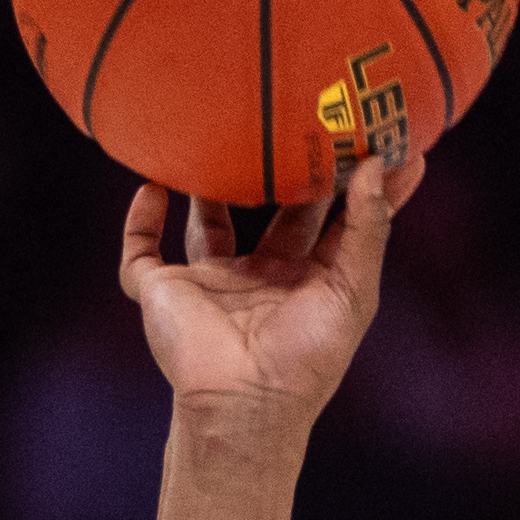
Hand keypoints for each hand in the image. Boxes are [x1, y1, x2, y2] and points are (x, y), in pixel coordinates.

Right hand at [117, 152, 417, 423]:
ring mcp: (209, 282)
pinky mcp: (164, 291)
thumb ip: (368, 228)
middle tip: (297, 116)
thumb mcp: (354, 290)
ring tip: (216, 134)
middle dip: (282, 168)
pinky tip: (152, 186)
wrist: (245, 404)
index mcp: (305, 278)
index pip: (329, 217)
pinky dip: (138, 221)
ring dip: (207, 184)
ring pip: (204, 221)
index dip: (347, 180)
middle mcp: (257, 275)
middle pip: (270, 208)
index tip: (370, 136)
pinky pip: (139, 253)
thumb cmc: (307, 359)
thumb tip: (381, 165)